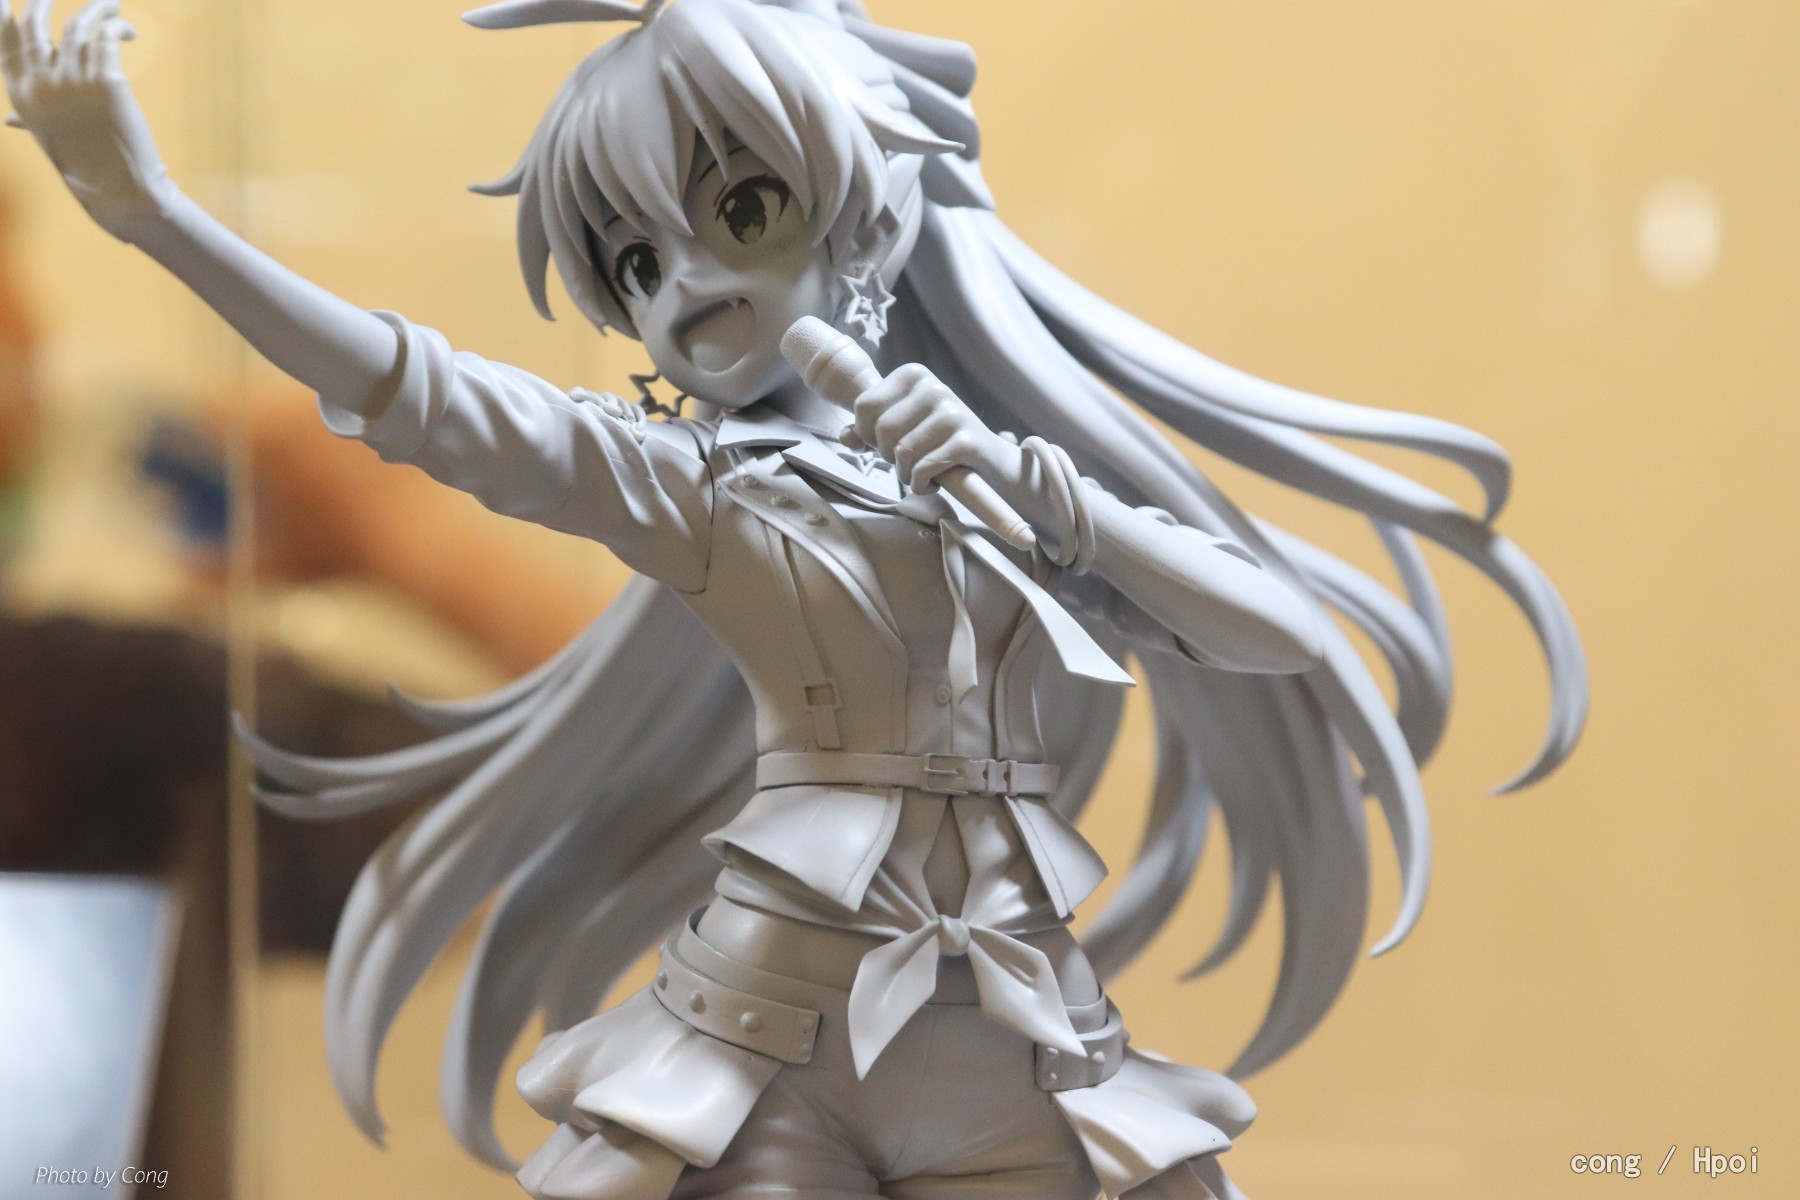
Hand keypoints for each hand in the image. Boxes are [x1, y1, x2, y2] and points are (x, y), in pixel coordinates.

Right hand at [1, 0, 173, 238]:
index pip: (6, 43)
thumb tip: (10, 121)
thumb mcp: (47, 138)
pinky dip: (117, 27)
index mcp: (22, 95)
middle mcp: (42, 83)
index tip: (5, 3)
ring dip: (96, 9)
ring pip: (79, 25)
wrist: (118, 189)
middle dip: (44, 2)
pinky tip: (127, 31)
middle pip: (36, 24)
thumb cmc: (85, 166)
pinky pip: (108, 37)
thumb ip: (27, 118)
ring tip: (110, 5)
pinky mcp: (108, 81)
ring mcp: (74, 80)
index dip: (4, 19)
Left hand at [849, 363, 1015, 493]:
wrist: (992, 465)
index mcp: (913, 375)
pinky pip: (923, 468)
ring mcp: (952, 412)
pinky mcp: (967, 440)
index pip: (864, 405)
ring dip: (906, 475)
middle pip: (882, 430)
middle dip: (888, 457)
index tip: (888, 445)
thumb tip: (845, 437)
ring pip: (902, 452)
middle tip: (908, 463)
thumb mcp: (901, 431)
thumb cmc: (940, 445)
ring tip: (921, 474)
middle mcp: (933, 387)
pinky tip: (934, 483)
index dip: (867, 435)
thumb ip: (868, 432)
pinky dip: (921, 485)